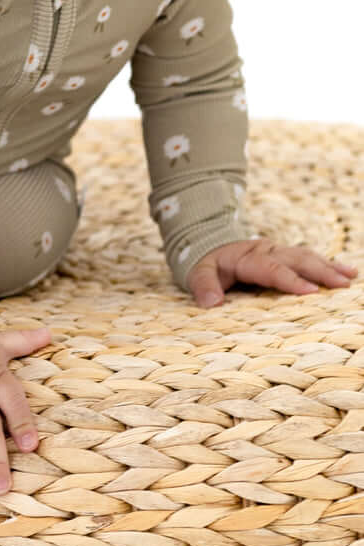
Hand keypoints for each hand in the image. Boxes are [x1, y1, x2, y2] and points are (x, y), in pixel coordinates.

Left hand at [187, 238, 357, 306]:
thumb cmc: (207, 264)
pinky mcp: (285, 255)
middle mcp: (265, 250)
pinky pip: (308, 258)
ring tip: (349, 277)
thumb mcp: (196, 272)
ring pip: (305, 256)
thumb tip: (211, 303)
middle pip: (295, 259)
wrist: (210, 242)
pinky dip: (328, 264)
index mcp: (245, 257)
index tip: (310, 291)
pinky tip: (347, 271)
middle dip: (319, 271)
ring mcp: (277, 251)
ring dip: (328, 266)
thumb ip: (202, 286)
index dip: (289, 280)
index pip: (270, 268)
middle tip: (342, 284)